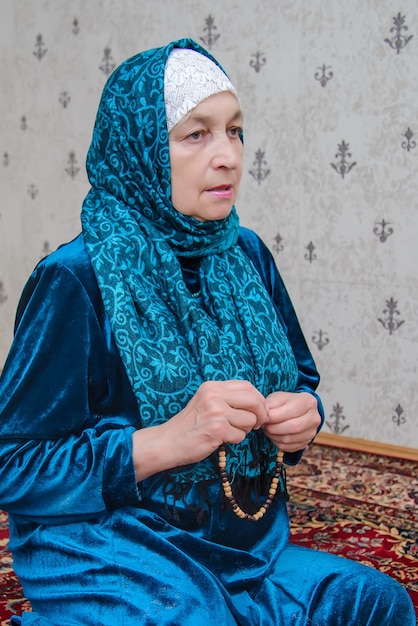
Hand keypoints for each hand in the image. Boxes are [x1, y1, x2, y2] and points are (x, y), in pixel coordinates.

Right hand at [132, 380, 267, 480]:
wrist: (168, 441)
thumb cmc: (190, 424)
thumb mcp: (206, 401)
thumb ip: (227, 398)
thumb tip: (258, 403)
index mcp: (212, 386)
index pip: (247, 386)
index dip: (259, 399)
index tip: (259, 410)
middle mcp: (214, 395)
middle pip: (253, 400)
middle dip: (261, 414)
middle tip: (257, 424)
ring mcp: (216, 412)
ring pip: (250, 420)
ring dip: (245, 430)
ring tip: (230, 431)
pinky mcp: (217, 429)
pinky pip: (240, 435)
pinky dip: (235, 440)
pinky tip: (222, 439)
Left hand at [263, 391, 320, 452]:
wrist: (297, 411)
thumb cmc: (287, 403)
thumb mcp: (279, 397)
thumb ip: (271, 404)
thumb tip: (264, 415)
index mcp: (308, 402)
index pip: (292, 411)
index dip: (275, 416)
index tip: (265, 417)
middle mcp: (314, 418)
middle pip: (294, 427)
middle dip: (274, 428)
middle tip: (265, 425)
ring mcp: (312, 432)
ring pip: (290, 439)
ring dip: (274, 436)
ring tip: (268, 429)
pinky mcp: (306, 442)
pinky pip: (289, 447)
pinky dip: (278, 443)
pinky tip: (274, 435)